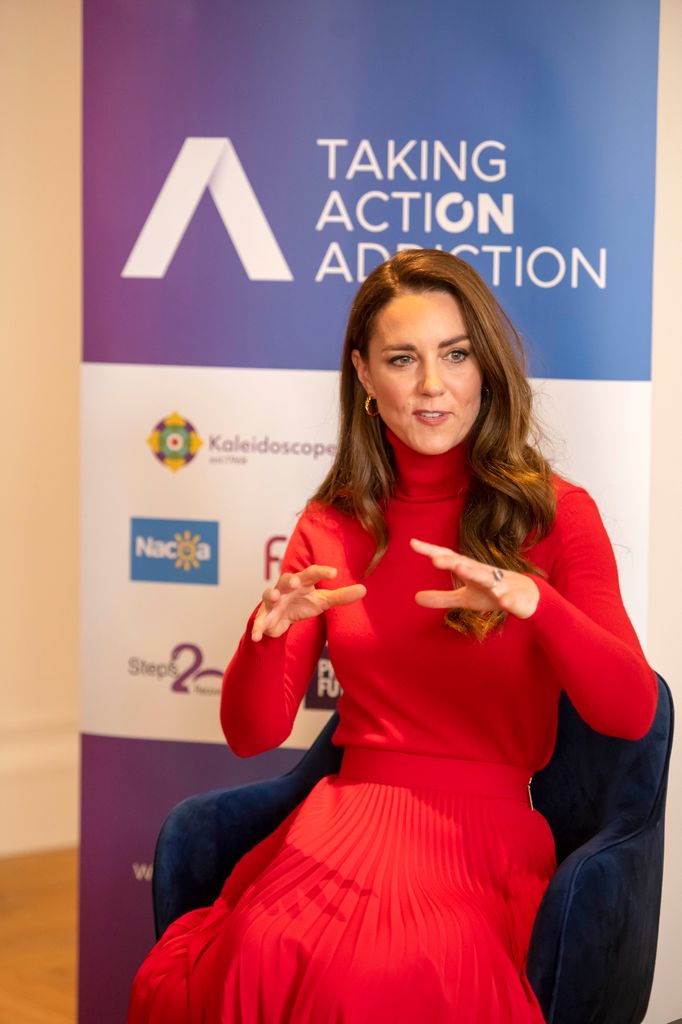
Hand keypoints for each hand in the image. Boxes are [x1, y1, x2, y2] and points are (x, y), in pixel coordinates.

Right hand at [251, 565, 365, 641]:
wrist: (281, 619)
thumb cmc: (303, 603)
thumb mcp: (322, 601)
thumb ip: (341, 596)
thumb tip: (364, 590)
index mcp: (302, 582)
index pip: (311, 573)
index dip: (321, 572)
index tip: (334, 573)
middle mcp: (286, 588)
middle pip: (286, 579)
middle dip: (290, 579)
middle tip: (296, 581)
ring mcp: (273, 601)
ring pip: (269, 594)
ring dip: (270, 595)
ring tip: (274, 597)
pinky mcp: (264, 616)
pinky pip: (259, 621)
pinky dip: (257, 628)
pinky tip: (257, 636)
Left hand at [410, 538, 539, 619]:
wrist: (527, 596)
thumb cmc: (492, 593)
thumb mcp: (465, 597)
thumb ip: (442, 597)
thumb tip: (415, 598)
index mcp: (470, 570)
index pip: (449, 558)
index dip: (431, 551)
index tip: (412, 543)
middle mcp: (483, 573)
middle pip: (466, 564)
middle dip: (451, 561)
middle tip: (434, 559)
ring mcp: (500, 584)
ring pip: (488, 578)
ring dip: (475, 573)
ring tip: (460, 568)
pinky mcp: (514, 598)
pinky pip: (511, 599)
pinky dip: (508, 599)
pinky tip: (503, 600)